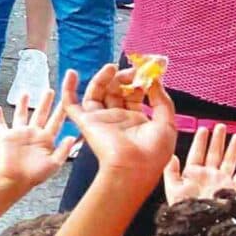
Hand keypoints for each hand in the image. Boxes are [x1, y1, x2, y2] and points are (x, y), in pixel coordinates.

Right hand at [0, 82, 80, 187]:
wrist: (15, 180)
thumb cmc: (34, 175)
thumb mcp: (54, 164)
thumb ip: (63, 150)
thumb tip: (73, 137)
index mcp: (46, 139)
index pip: (56, 121)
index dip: (61, 110)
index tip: (67, 99)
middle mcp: (33, 134)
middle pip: (40, 114)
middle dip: (45, 102)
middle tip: (49, 90)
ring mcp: (19, 134)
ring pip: (21, 115)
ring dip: (22, 104)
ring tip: (25, 93)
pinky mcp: (6, 137)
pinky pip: (1, 124)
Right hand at [75, 63, 178, 182]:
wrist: (133, 167)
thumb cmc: (153, 152)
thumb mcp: (167, 122)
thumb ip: (161, 99)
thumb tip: (154, 80)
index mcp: (136, 120)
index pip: (134, 94)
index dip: (140, 81)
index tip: (148, 69)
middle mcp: (117, 118)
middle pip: (116, 90)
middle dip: (124, 77)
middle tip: (133, 70)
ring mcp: (101, 118)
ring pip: (98, 92)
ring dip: (104, 78)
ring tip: (112, 68)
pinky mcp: (86, 121)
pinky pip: (71, 104)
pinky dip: (68, 89)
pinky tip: (71, 73)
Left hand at [161, 122, 235, 205]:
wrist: (197, 223)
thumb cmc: (183, 207)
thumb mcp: (173, 188)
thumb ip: (171, 172)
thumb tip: (172, 156)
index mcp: (193, 174)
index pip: (197, 153)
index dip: (201, 141)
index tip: (204, 129)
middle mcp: (208, 175)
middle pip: (215, 153)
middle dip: (218, 140)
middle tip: (221, 126)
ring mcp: (221, 181)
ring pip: (229, 161)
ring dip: (234, 149)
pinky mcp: (232, 189)